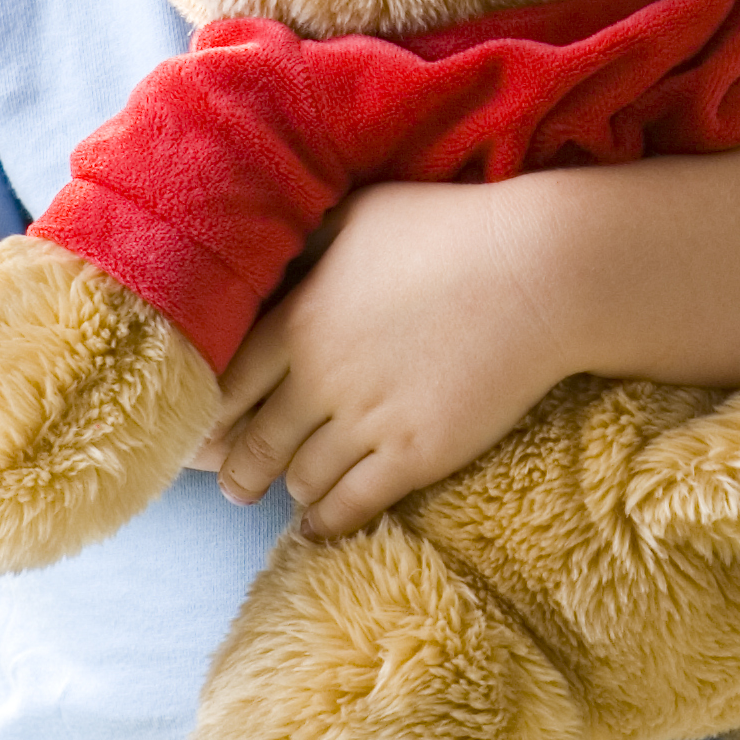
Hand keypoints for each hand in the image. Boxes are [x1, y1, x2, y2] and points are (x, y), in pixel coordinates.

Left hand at [193, 184, 573, 539]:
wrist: (539, 273)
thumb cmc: (452, 229)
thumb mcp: (362, 213)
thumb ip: (309, 239)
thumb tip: (279, 243)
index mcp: (299, 319)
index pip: (225, 386)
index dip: (207, 418)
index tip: (201, 434)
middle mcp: (320, 378)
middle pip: (254, 444)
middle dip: (238, 471)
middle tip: (235, 483)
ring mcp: (368, 421)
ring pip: (302, 479)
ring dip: (290, 490)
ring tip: (290, 494)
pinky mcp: (416, 455)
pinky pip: (352, 505)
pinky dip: (327, 521)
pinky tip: (321, 526)